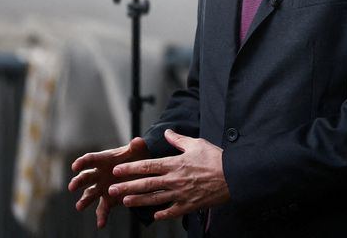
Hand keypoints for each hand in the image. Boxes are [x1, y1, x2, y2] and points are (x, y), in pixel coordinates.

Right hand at [68, 137, 149, 227]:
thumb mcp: (139, 151)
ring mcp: (102, 188)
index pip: (90, 160)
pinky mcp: (108, 200)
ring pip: (90, 194)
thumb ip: (137, 147)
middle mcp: (99, 174)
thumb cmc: (137, 157)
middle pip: (86, 177)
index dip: (82, 162)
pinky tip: (101, 224)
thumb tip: (138, 140)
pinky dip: (101, 216)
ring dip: (84, 200)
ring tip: (79, 206)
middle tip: (72, 187)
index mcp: (104, 160)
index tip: (75, 166)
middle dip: (78, 182)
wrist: (142, 172)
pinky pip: (102, 209)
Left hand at [109, 129, 230, 220]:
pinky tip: (153, 215)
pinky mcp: (189, 205)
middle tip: (112, 190)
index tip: (118, 170)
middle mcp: (174, 180)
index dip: (131, 168)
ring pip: (154, 199)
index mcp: (175, 163)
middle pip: (146, 184)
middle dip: (127, 186)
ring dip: (138, 201)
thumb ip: (179, 139)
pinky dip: (162, 213)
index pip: (148, 166)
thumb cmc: (216, 158)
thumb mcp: (197, 143)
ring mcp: (180, 194)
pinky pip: (172, 211)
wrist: (233, 176)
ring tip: (125, 202)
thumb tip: (167, 131)